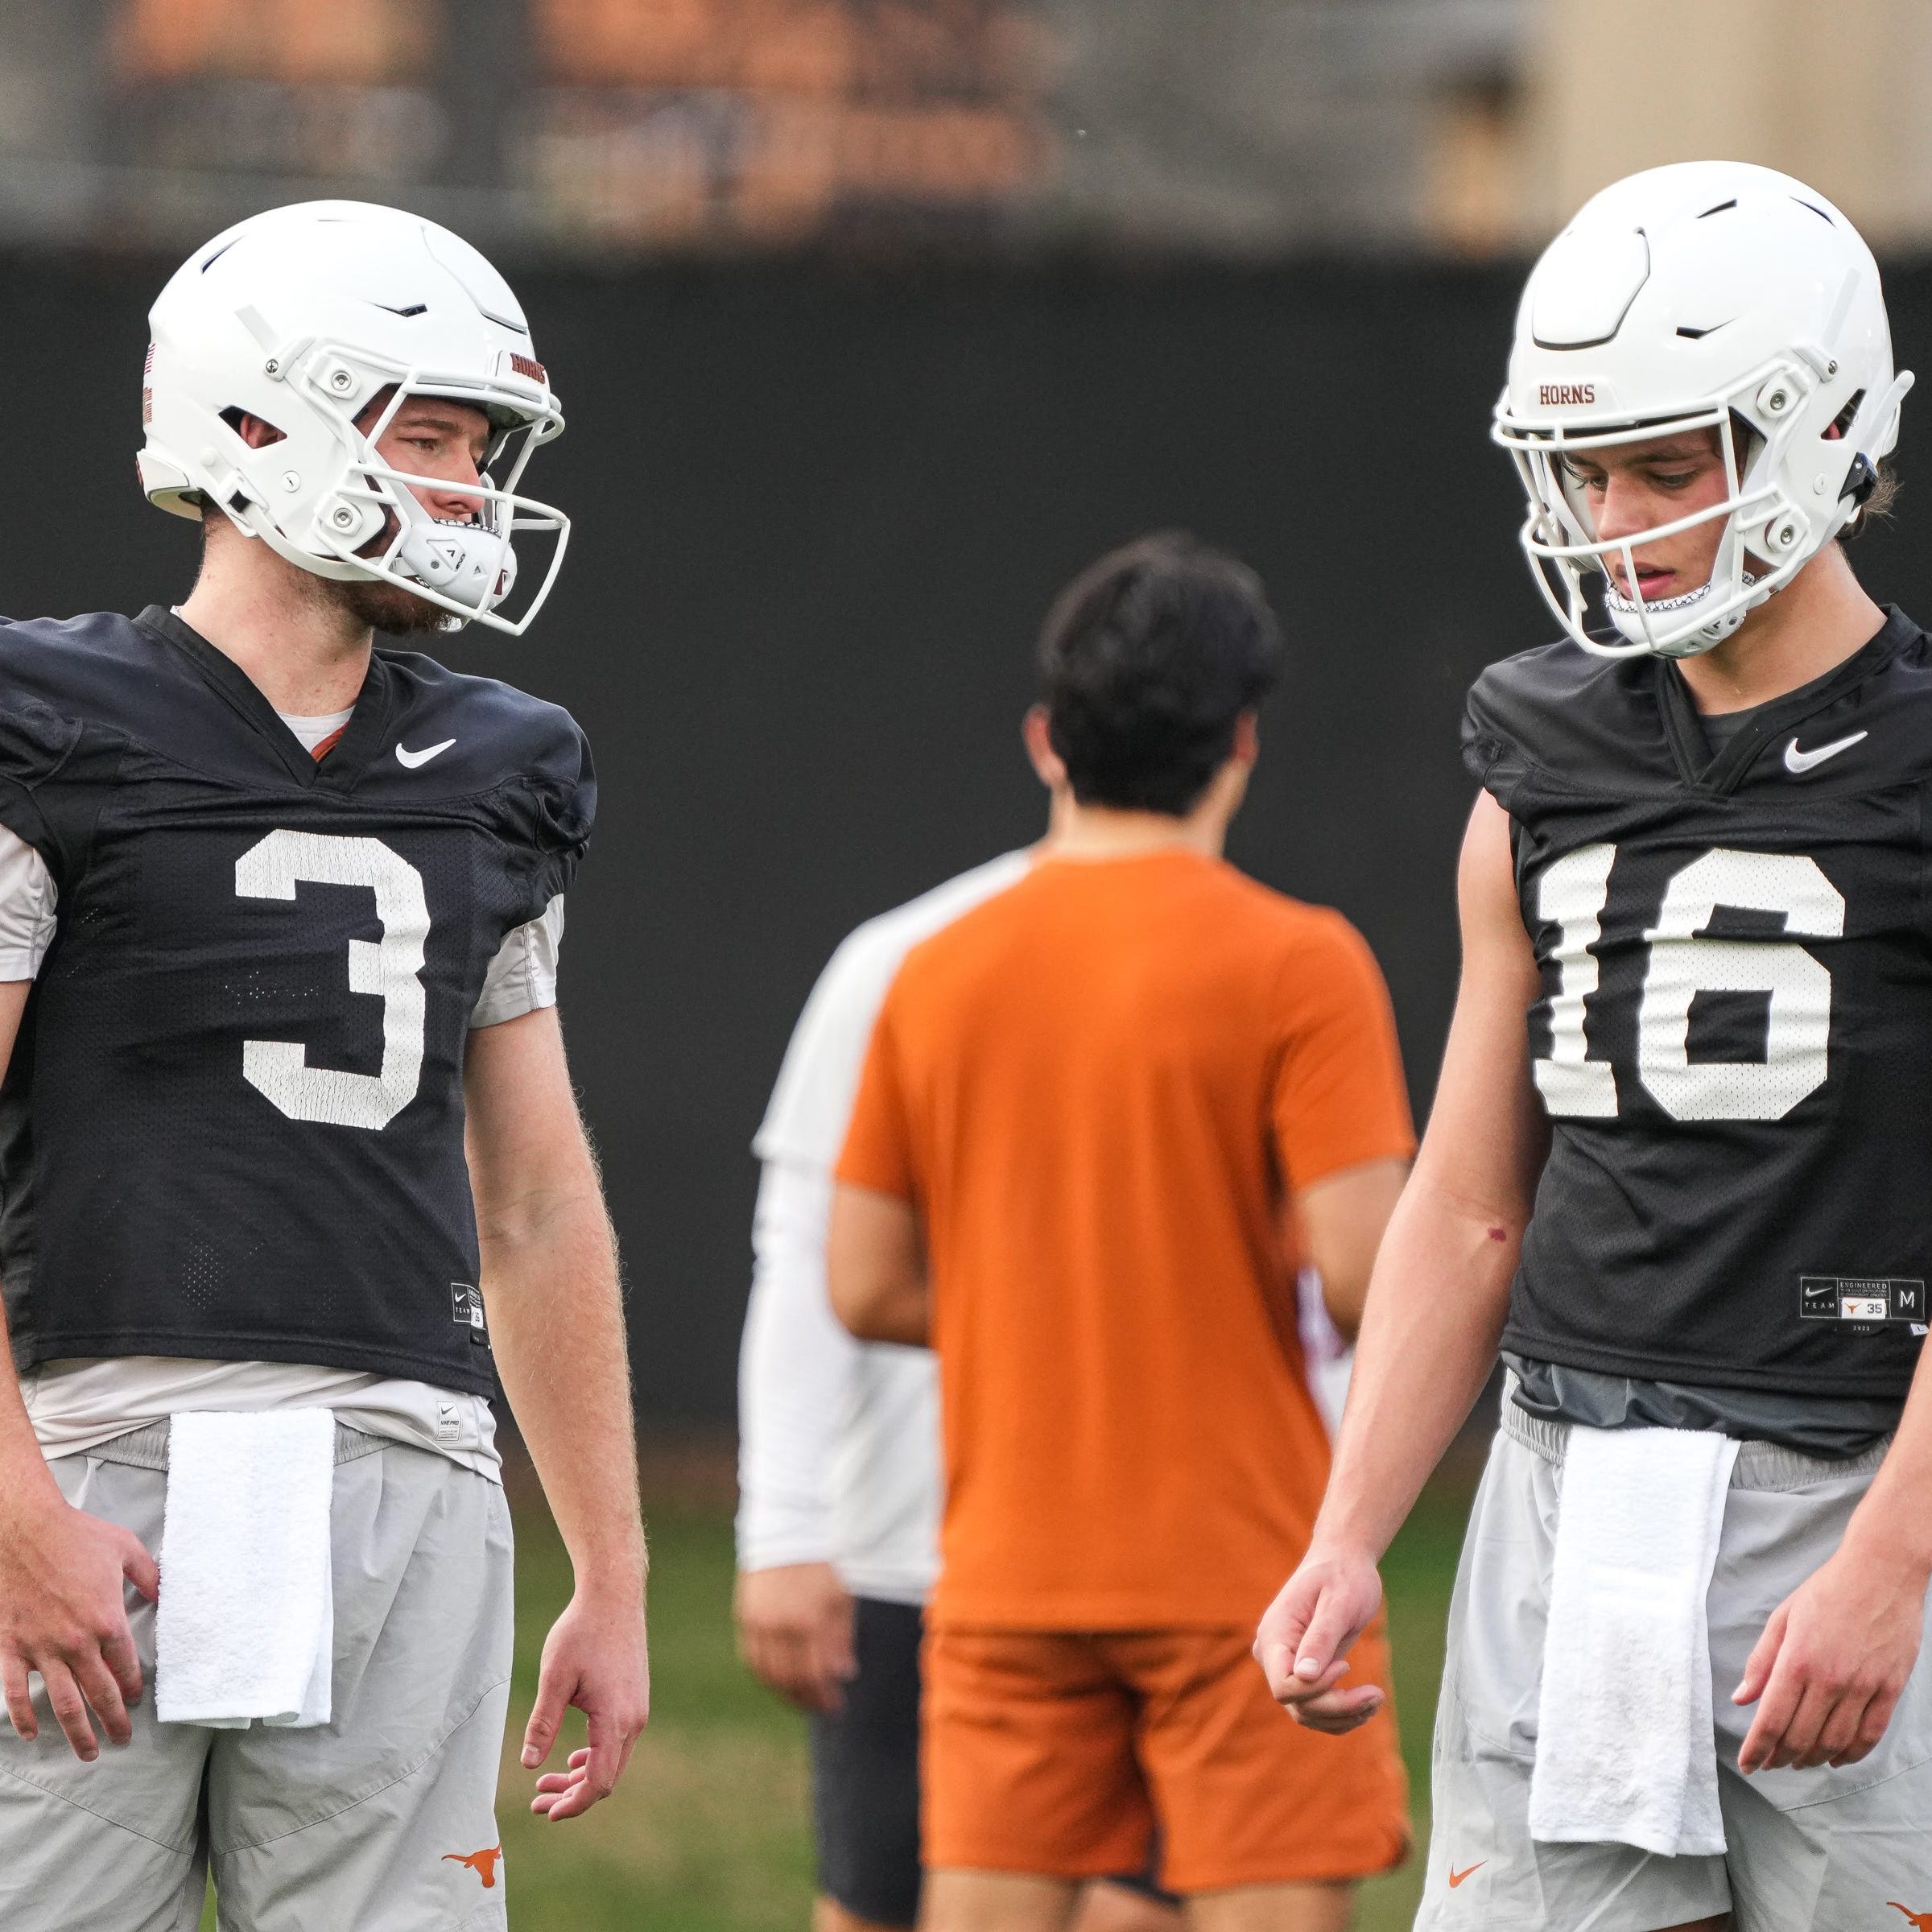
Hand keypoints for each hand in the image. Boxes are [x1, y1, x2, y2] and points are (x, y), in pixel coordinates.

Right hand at [0, 1487, 156, 1760]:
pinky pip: (14, 1693)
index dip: (132, 1688)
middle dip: (113, 1721)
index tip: (135, 1701)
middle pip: (99, 1693)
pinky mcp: (10, 1648)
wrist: (23, 1531)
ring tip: (88, 1753)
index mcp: (107, 1620)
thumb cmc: (76, 1536)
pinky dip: (22, 1717)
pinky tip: (32, 1734)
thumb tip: (163, 1595)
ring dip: (77, 1732)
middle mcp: (76, 1642)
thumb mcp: (125, 1549)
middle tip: (121, 1740)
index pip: (125, 1666)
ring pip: (62, 1703)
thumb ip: (148, 1576)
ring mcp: (41, 1649)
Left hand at [522, 1585, 649, 1819]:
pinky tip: (573, 1756)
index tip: (546, 1812)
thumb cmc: (582, 1632)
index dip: (573, 1804)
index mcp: (615, 1718)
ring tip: (547, 1781)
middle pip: (607, 1776)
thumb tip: (529, 1765)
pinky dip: (594, 1756)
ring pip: (613, 1760)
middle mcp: (633, 1719)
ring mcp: (638, 1709)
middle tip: (538, 1802)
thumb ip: (543, 1723)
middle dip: (573, 1795)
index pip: (599, 1781)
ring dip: (581, 1776)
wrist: (614, 1597)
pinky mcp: (635, 1699)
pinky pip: (617, 1741)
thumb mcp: (554, 1678)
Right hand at [734, 1563, 855, 1713]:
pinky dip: (765, 1675)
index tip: (836, 1705)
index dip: (825, 1697)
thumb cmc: (822, 1565)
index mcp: (809, 1621)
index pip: (815, 1676)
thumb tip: (844, 1675)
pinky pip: (752, 1659)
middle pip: (791, 1680)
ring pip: (768, 1674)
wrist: (788, 1531)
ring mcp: (759, 1623)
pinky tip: (778, 1681)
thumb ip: (841, 1639)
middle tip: (820, 1707)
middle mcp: (781, 1626)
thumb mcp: (841, 1599)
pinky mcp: (745, 1617)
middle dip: (807, 1700)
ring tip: (801, 1699)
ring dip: (785, 1693)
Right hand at [1252, 1544, 1385, 1732]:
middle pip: (1298, 1706)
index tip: (1346, 1664)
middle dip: (1339, 1707)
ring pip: (1307, 1714)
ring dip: (1344, 1715)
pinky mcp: (1304, 1674)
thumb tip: (1303, 1677)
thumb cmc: (1342, 1576)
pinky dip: (1343, 1715)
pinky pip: (1317, 1709)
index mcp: (1274, 1635)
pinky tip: (1367, 1704)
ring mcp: (1287, 1666)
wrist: (1344, 1562)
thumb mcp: (1338, 1603)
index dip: (1317, 1689)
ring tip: (1376, 1698)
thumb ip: (1320, 1639)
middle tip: (1378, 1695)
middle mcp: (1273, 1655)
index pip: (1284, 1686)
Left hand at [1734, 1536, 1924, 1772]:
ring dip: (1813, 1759)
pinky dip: (1852, 1754)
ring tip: (1798, 1762)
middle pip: (1802, 1737)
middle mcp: (1830, 1680)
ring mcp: (1863, 1687)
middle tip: (1770, 1764)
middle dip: (1781, 1758)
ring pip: (1835, 1742)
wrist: (1881, 1573)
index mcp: (1797, 1660)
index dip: (1757, 1748)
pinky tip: (1837, 1758)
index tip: (1747, 1764)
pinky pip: (1870, 1735)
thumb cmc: (1826, 1591)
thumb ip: (1761, 1662)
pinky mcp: (1890, 1689)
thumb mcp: (1783, 1618)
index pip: (1772, 1719)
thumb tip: (1741, 1699)